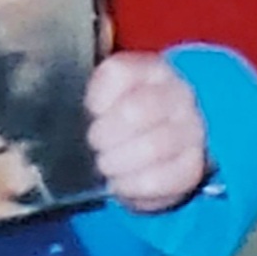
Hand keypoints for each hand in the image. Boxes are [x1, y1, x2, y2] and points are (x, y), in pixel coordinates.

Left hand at [85, 52, 207, 212]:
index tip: (89, 112)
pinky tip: (120, 184)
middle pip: (136, 110)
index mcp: (150, 69)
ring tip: (104, 165)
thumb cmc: (122, 116)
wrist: (163, 142)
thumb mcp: (106, 97)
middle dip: (105, 134)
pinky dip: (133, 186)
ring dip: (118, 161)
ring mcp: (190, 129)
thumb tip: (63, 115)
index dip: (97, 97)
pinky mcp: (193, 166)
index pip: (119, 73)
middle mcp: (177, 93)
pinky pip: (163, 179)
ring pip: (153, 146)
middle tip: (93, 144)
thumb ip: (90, 99)